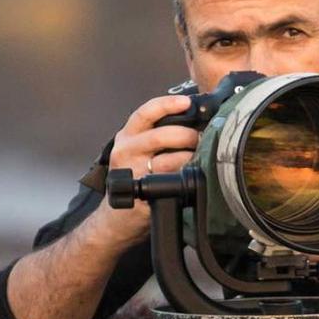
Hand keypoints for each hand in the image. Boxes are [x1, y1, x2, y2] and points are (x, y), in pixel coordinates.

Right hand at [102, 95, 199, 239]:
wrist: (117, 216)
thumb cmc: (136, 176)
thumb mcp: (139, 149)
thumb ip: (158, 132)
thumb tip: (196, 118)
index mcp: (127, 136)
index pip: (146, 112)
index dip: (167, 104)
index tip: (187, 102)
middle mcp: (126, 152)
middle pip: (161, 136)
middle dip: (187, 135)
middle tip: (201, 139)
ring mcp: (133, 174)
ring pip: (168, 161)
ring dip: (190, 157)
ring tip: (199, 158)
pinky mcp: (142, 194)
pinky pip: (171, 183)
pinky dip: (185, 177)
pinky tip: (191, 177)